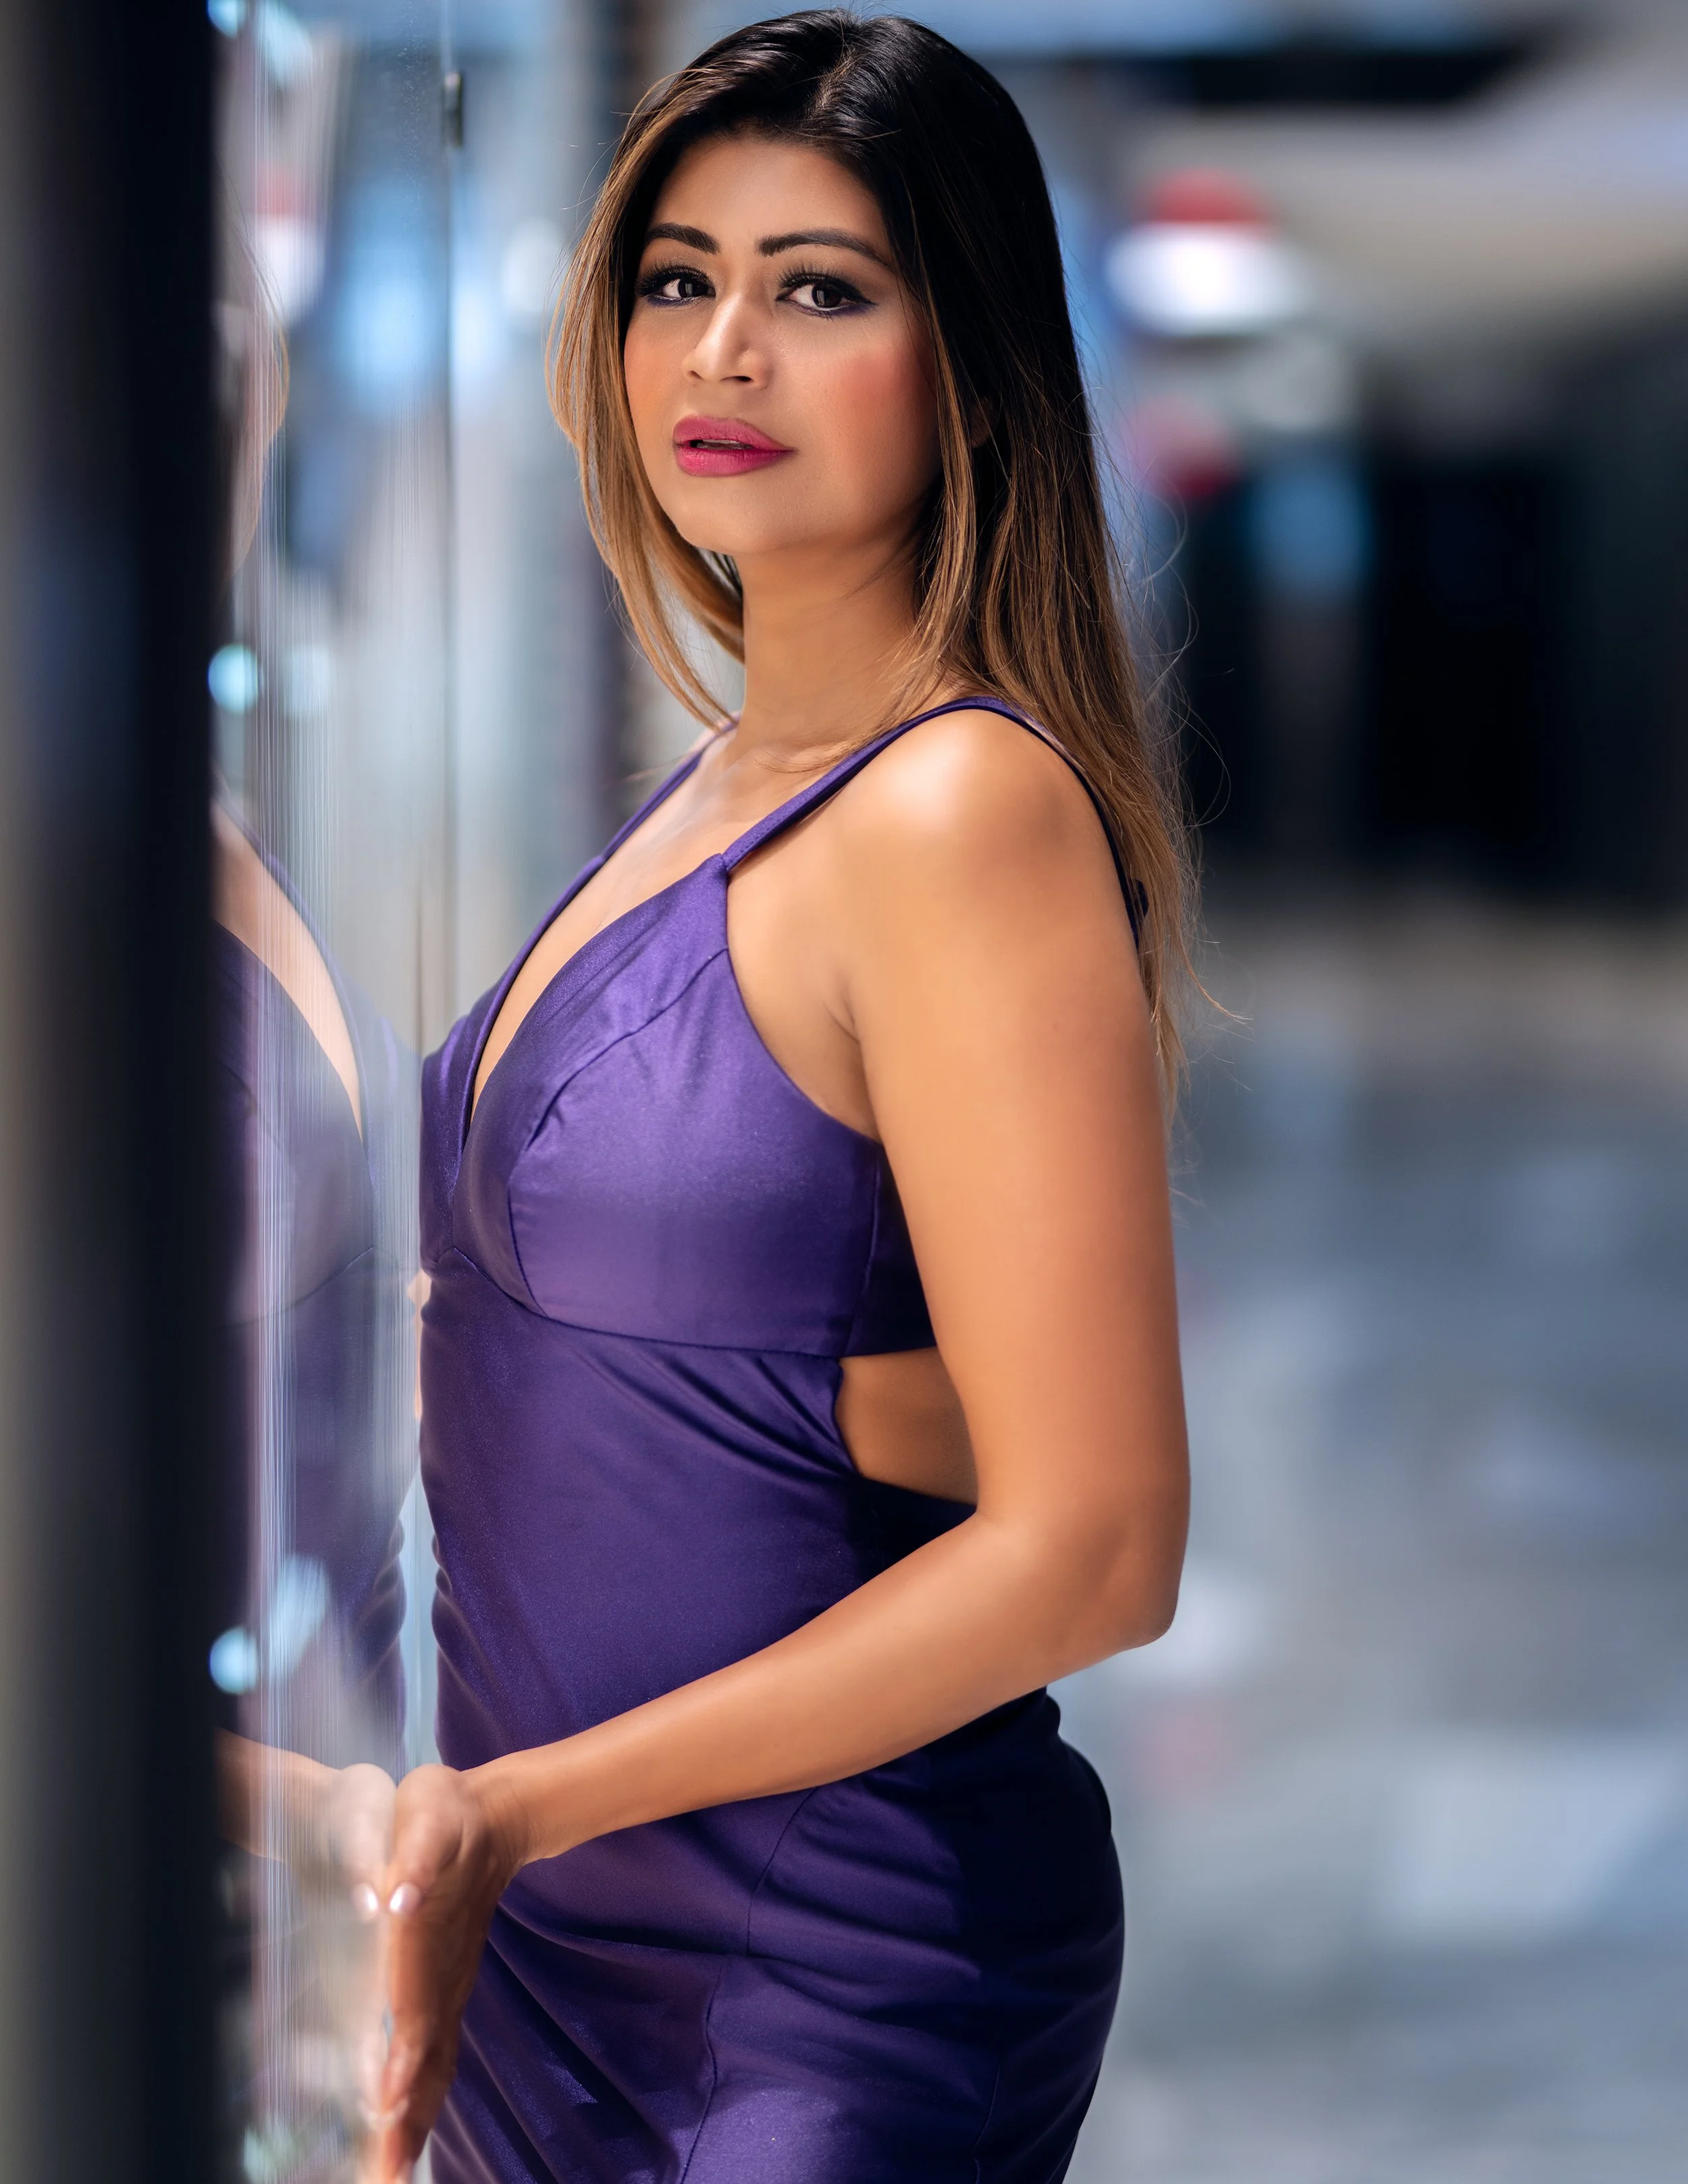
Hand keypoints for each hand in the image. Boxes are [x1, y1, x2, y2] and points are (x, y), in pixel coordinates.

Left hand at [370, 1764, 521, 2181]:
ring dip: (414, 2119)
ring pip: (435, 2065)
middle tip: (385, 2172)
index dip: (403, 2059)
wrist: (495, 1817)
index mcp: (430, 1938)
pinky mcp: (447, 1991)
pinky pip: (436, 2056)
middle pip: (429, 2058)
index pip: (418, 2010)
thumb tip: (398, 1901)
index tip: (385, 2102)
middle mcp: (443, 1975)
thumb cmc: (448, 1811)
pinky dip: (421, 2099)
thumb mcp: (430, 1817)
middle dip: (407, 2117)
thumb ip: (418, 1859)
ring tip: (390, 2171)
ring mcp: (450, 1987)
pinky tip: (403, 2131)